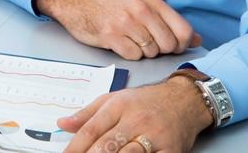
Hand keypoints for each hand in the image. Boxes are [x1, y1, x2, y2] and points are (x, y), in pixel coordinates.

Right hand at [34, 0, 201, 59]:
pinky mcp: (112, 36)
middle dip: (161, 50)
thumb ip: (169, 21)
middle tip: (147, 43)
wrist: (79, 4)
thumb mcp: (143, 5)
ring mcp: (126, 23)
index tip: (173, 46)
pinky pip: (133, 56)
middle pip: (168, 45)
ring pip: (151, 52)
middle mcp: (141, 11)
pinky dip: (129, 55)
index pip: (183, 31)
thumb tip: (196, 39)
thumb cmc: (112, 6)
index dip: (182, 44)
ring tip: (131, 40)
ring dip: (143, 52)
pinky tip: (121, 44)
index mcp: (153, 2)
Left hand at [59, 75, 213, 152]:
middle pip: (107, 145)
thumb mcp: (115, 99)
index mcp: (119, 105)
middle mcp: (136, 119)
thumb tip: (62, 124)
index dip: (75, 147)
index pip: (91, 129)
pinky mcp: (170, 150)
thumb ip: (88, 113)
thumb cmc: (146, 101)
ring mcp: (154, 135)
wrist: (184, 99)